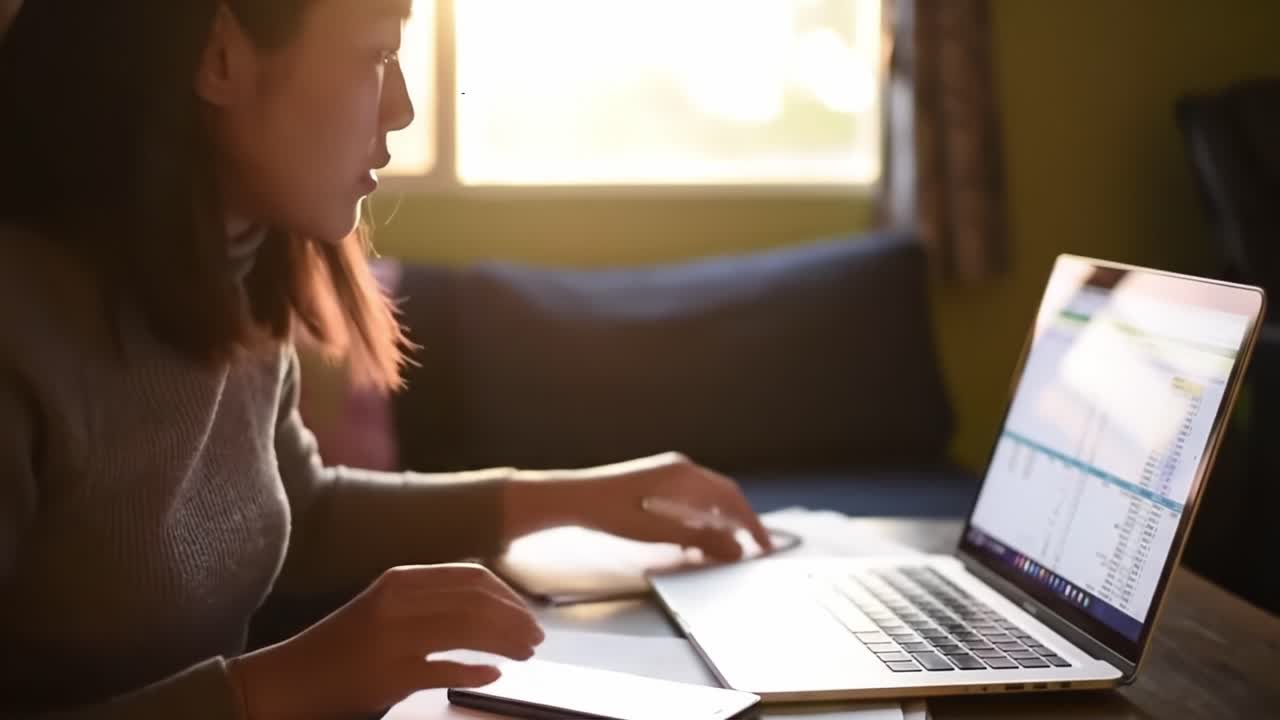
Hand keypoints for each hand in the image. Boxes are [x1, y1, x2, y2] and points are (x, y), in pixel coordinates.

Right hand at [228, 564, 543, 719]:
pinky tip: (495, 675)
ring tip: (525, 655)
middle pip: (478, 602)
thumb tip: (491, 606)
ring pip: (471, 630)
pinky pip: (449, 669)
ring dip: (507, 643)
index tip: (528, 613)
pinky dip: (478, 671)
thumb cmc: (345, 646)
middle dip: (516, 620)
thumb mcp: (385, 606)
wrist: (291, 678)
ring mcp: (395, 637)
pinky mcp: (391, 674)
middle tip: (536, 637)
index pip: (472, 577)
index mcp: (401, 580)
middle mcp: (399, 601)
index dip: (508, 596)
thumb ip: (429, 599)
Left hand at [508, 452, 771, 561]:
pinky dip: (701, 520)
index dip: (751, 524)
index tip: (764, 546)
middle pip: (724, 496)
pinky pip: (691, 500)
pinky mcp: (657, 482)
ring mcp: (669, 473)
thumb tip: (736, 549)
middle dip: (740, 523)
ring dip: (720, 523)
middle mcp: (681, 469)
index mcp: (684, 475)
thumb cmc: (609, 512)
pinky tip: (695, 541)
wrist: (573, 498)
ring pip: (708, 499)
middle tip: (754, 550)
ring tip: (725, 551)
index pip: (731, 498)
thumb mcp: (656, 531)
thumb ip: (699, 539)